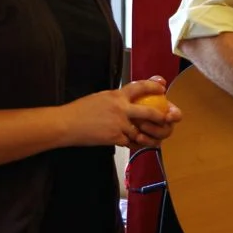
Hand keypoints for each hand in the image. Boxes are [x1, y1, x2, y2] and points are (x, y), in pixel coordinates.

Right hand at [60, 76, 181, 148]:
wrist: (66, 124)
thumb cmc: (80, 110)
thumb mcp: (100, 97)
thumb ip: (115, 99)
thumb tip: (125, 102)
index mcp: (116, 95)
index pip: (139, 87)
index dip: (153, 86)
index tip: (162, 87)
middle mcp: (120, 108)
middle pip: (149, 112)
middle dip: (160, 117)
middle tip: (166, 119)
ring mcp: (118, 124)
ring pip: (140, 131)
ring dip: (148, 136)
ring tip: (156, 139)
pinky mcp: (114, 137)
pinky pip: (130, 142)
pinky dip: (134, 144)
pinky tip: (138, 146)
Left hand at [126, 76, 182, 146]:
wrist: (114, 115)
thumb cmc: (130, 101)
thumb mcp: (137, 90)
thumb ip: (150, 84)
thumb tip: (162, 81)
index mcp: (166, 111)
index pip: (177, 115)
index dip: (175, 116)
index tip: (168, 115)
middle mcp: (163, 124)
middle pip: (167, 130)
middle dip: (157, 128)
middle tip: (143, 123)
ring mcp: (155, 135)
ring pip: (158, 140)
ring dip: (149, 136)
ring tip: (137, 132)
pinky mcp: (145, 143)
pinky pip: (147, 146)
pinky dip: (141, 143)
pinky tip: (134, 140)